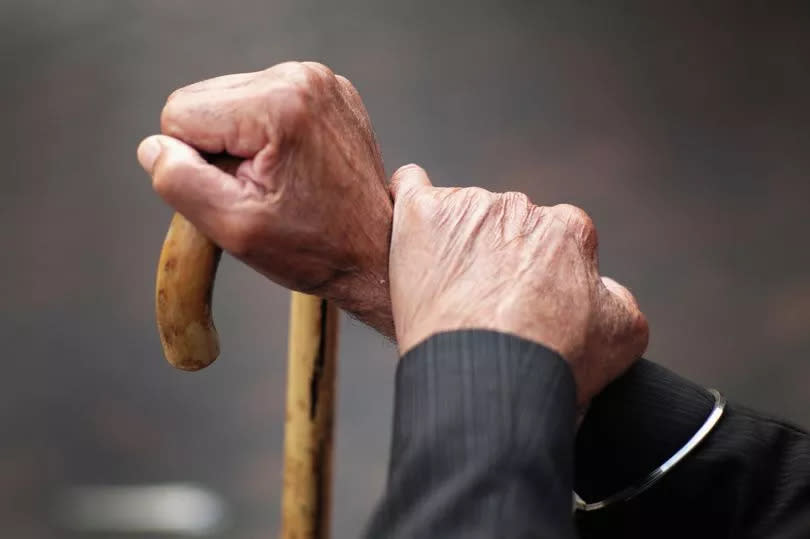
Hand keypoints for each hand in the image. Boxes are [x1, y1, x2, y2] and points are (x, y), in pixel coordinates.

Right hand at [137, 61, 393, 335]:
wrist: (373, 252)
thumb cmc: (313, 246)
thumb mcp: (234, 226)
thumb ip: (179, 181)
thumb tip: (154, 146)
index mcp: (278, 104)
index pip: (179, 113)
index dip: (194, 163)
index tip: (236, 192)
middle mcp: (301, 77)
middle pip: (204, 101)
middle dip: (217, 149)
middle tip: (259, 189)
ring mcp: (319, 80)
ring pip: (230, 101)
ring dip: (240, 142)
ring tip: (278, 180)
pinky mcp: (327, 91)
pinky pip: (263, 103)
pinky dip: (266, 135)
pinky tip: (292, 166)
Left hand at [388, 165, 648, 406]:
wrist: (490, 377)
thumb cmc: (553, 363)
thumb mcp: (622, 335)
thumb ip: (618, 298)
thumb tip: (604, 286)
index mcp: (568, 230)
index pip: (552, 238)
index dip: (537, 274)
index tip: (523, 304)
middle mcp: (521, 207)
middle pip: (503, 226)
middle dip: (494, 257)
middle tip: (480, 306)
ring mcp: (469, 206)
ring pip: (459, 215)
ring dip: (453, 243)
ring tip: (443, 295)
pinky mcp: (422, 214)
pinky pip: (409, 186)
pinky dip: (406, 199)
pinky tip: (405, 226)